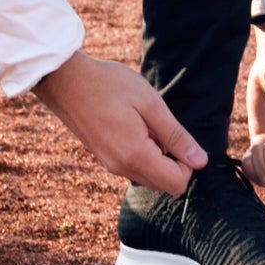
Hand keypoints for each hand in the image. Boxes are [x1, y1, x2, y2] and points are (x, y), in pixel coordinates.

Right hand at [31, 51, 208, 193]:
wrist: (65, 80)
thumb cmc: (109, 85)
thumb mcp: (150, 104)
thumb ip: (176, 136)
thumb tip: (200, 162)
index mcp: (135, 156)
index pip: (177, 184)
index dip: (188, 163)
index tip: (177, 135)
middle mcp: (121, 168)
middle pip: (164, 184)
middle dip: (173, 160)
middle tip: (160, 127)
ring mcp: (109, 165)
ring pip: (148, 175)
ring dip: (157, 155)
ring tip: (144, 123)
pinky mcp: (103, 158)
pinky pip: (133, 166)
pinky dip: (142, 152)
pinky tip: (132, 124)